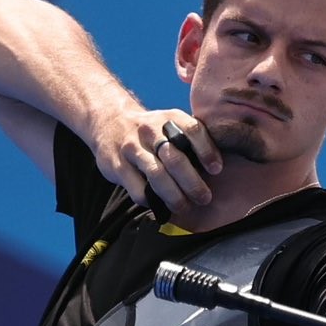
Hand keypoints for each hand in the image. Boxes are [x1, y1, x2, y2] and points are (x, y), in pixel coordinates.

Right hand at [87, 104, 222, 214]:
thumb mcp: (170, 123)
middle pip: (176, 158)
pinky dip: (152, 201)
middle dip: (193, 182)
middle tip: (204, 198)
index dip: (207, 151)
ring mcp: (132, 147)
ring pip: (157, 175)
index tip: (216, 169)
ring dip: (174, 196)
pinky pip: (138, 189)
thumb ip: (189, 139)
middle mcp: (150, 130)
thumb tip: (216, 167)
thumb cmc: (151, 131)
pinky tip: (159, 205)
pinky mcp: (117, 165)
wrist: (110, 121)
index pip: (192, 130)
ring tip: (184, 206)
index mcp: (169, 118)